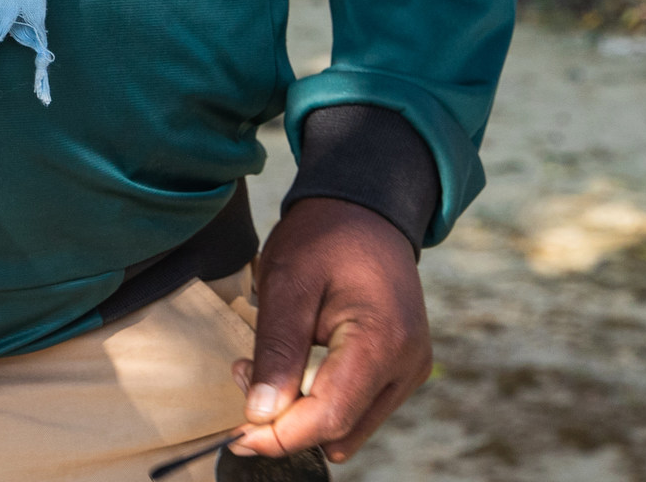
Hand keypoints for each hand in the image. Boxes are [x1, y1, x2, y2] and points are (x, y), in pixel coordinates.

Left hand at [227, 199, 429, 464]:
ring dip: (302, 414)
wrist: (365, 210)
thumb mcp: (287, 283)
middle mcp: (407, 366)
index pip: (330, 417)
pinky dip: (321, 402)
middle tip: (242, 373)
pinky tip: (295, 367)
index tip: (235, 434)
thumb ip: (277, 349)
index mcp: (382, 342)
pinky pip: (358, 408)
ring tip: (266, 363)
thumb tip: (261, 413)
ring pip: (349, 426)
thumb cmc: (324, 237)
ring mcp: (410, 371)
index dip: (280, 435)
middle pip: (340, 429)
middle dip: (285, 421)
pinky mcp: (402, 371)